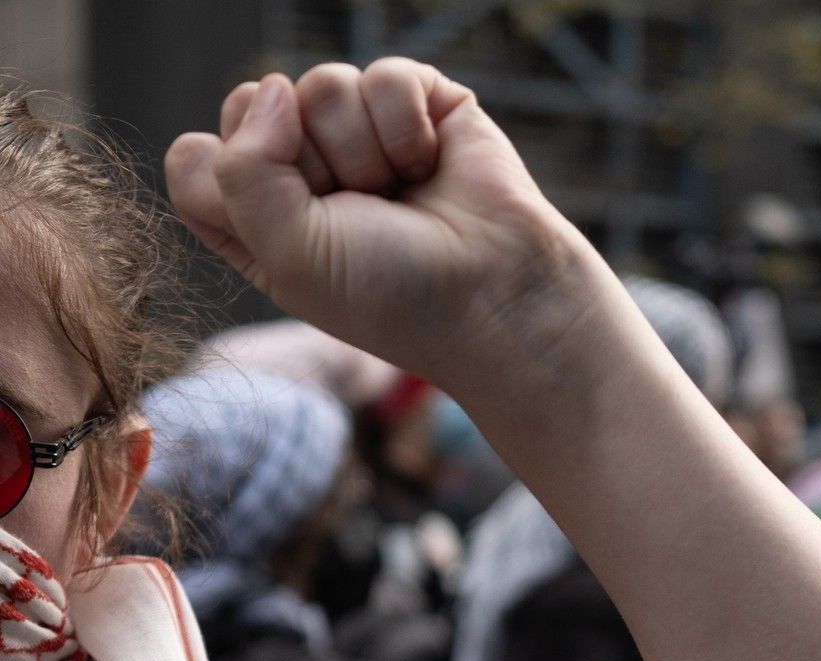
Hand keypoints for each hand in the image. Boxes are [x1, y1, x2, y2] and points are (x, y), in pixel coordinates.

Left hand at [165, 58, 594, 388]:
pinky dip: (408, 127)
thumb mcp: (288, 255)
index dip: (229, 178)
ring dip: (363, 152)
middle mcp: (304, 171)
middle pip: (251, 104)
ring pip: (321, 84)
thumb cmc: (392, 294)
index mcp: (259, 217)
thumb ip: (243, 170)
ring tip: (400, 195)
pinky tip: (432, 165)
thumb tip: (277, 84)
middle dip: (304, 163)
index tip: (286, 225)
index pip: (196, 157)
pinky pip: (384, 76)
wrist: (494, 293)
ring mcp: (361, 134)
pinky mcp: (417, 105)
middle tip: (354, 212)